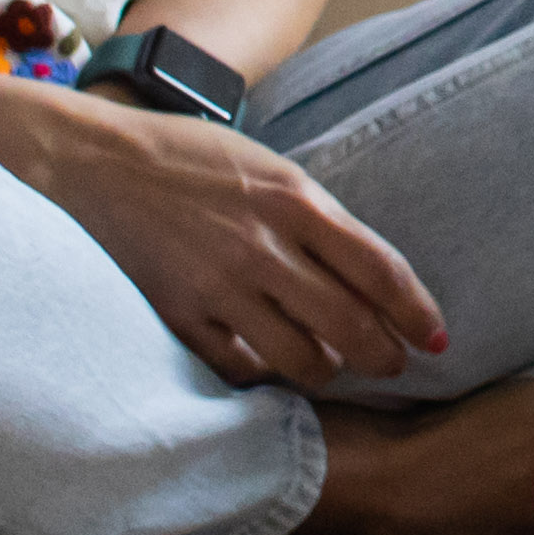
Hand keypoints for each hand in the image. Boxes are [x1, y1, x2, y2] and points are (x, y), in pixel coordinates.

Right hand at [20, 90, 444, 389]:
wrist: (98, 164)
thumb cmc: (193, 161)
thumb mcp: (272, 172)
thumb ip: (319, 222)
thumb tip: (369, 281)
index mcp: (296, 201)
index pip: (380, 270)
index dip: (416, 312)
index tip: (435, 338)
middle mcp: (264, 247)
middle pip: (351, 325)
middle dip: (384, 356)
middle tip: (393, 365)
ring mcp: (220, 287)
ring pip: (302, 360)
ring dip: (327, 371)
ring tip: (330, 365)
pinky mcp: (180, 317)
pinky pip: (241, 368)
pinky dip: (263, 373)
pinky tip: (269, 364)